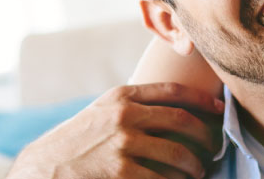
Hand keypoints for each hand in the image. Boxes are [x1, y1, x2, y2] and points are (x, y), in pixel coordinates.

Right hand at [7, 83, 223, 178]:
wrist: (44, 169)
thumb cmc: (74, 143)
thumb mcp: (99, 113)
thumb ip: (130, 107)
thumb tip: (171, 111)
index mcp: (121, 97)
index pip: (173, 92)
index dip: (202, 100)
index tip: (219, 108)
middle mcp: (125, 116)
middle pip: (183, 121)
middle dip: (205, 135)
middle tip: (213, 147)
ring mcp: (124, 145)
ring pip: (179, 155)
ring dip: (195, 166)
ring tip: (197, 171)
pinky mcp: (123, 174)